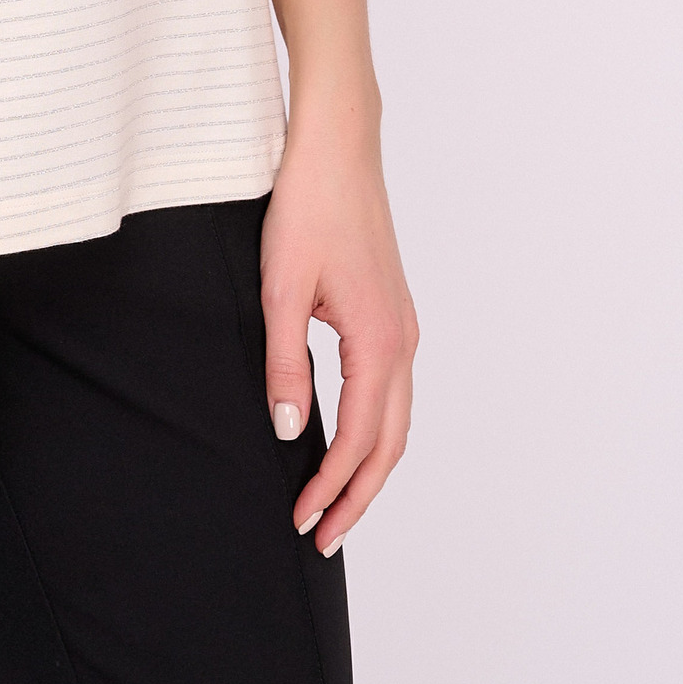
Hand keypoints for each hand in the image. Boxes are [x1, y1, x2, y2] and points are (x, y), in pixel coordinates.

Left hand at [261, 108, 417, 554]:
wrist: (338, 146)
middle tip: (324, 537)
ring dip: (370, 465)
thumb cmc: (308, 206)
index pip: (360, 440)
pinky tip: (347, 432)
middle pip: (390, 443)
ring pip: (396, 417)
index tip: (303, 521)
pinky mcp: (391, 309)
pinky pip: (391, 386)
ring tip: (336, 500)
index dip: (332, 487)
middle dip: (359, 495)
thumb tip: (290, 431)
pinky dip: (375, 426)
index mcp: (379, 342)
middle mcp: (402, 340)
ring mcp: (402, 324)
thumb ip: (285, 364)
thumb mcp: (280, 287)